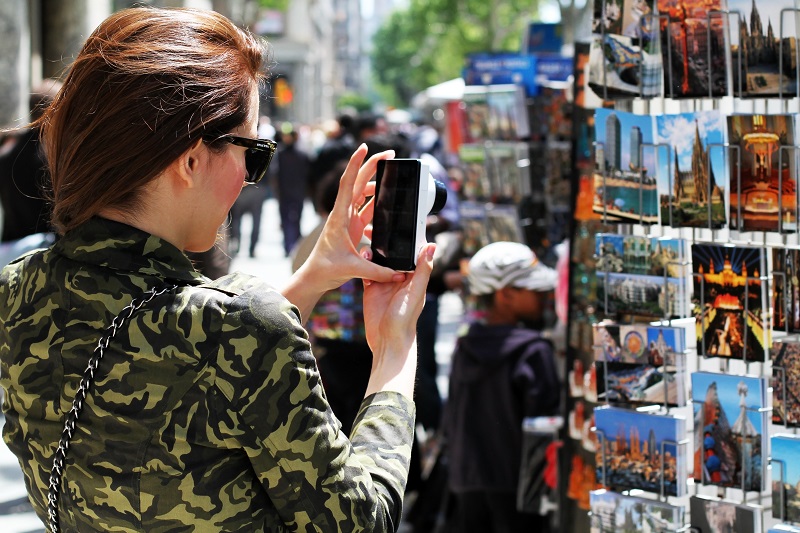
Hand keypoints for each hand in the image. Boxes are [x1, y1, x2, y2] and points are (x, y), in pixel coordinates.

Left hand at [307, 144, 406, 286]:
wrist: (315, 277)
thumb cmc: (326, 269)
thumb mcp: (354, 269)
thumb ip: (378, 271)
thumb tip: (399, 273)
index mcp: (340, 216)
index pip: (348, 183)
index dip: (355, 163)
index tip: (364, 146)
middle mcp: (343, 213)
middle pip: (359, 182)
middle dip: (373, 165)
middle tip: (390, 153)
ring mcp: (348, 219)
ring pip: (364, 194)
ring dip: (377, 184)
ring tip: (394, 180)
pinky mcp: (353, 227)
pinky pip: (367, 209)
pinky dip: (378, 203)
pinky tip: (388, 205)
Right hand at [362, 244, 434, 397]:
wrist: (387, 341)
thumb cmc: (405, 320)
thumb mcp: (415, 292)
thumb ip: (422, 270)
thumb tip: (432, 246)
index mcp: (415, 276)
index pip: (413, 252)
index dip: (408, 239)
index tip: (401, 222)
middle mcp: (400, 277)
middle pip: (393, 254)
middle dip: (385, 242)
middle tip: (375, 229)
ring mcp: (385, 282)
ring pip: (378, 260)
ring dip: (372, 252)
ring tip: (366, 246)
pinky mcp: (372, 288)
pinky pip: (367, 272)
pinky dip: (363, 265)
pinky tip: (359, 260)